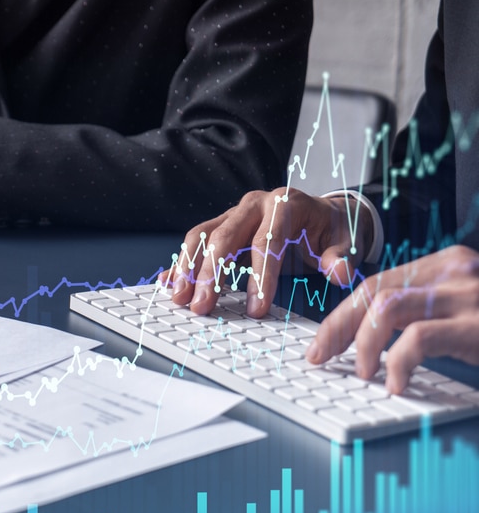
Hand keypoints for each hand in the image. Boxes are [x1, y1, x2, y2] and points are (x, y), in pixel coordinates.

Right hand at [162, 188, 371, 316]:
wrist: (319, 212)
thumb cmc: (329, 228)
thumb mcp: (345, 239)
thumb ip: (341, 257)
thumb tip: (340, 273)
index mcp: (284, 203)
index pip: (268, 241)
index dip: (260, 276)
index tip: (256, 309)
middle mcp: (252, 204)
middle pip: (224, 237)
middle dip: (210, 274)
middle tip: (201, 307)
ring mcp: (232, 213)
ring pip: (201, 237)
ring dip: (186, 269)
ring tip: (178, 297)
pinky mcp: (220, 226)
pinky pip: (195, 243)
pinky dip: (180, 264)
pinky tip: (168, 283)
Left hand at [307, 245, 478, 392]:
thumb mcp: (464, 307)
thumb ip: (424, 310)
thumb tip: (370, 337)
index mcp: (444, 265)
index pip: (375, 285)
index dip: (341, 316)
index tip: (322, 343)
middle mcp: (452, 270)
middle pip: (372, 291)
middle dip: (337, 326)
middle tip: (321, 356)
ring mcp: (465, 294)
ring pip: (386, 307)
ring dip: (364, 343)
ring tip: (364, 372)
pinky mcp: (478, 325)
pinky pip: (419, 337)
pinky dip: (399, 362)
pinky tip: (397, 382)